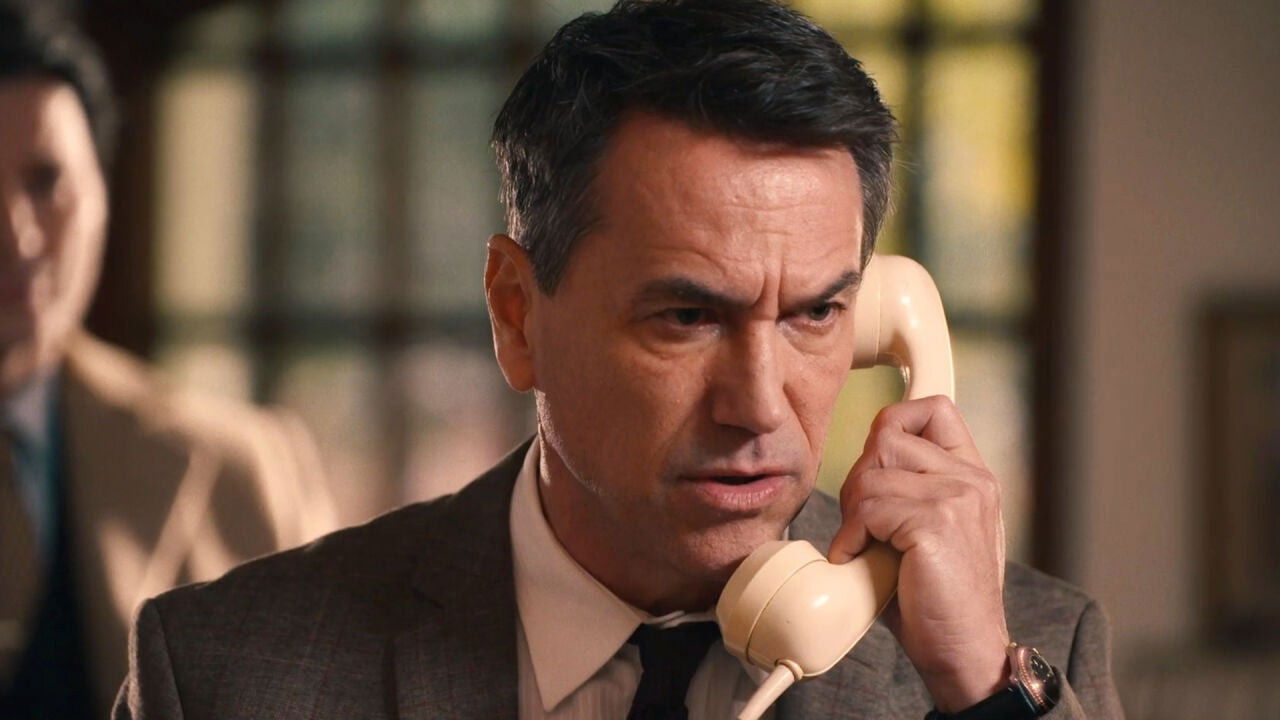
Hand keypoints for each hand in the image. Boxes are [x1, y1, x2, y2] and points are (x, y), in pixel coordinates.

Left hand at [828, 396, 1008, 712]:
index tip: (873, 462)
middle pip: (886, 436)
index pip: (932, 409)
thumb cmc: (935, 595)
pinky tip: (860, 559)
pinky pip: (869, 508)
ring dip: (853, 511)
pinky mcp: (936, 522)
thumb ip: (908, 489)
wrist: (965, 650)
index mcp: (972, 474)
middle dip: (859, 477)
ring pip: (871, 473)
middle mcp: (971, 478)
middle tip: (862, 524)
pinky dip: (852, 536)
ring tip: (864, 545)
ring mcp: (957, 497)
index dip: (893, 423)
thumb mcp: (927, 529)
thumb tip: (863, 459)